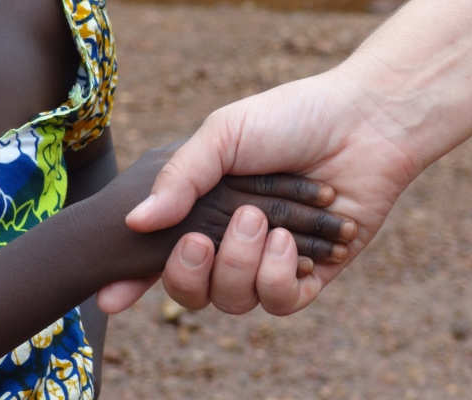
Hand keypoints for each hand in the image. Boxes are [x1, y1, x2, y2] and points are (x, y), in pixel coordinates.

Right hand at [102, 66, 418, 314]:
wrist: (362, 123)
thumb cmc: (290, 120)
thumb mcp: (223, 134)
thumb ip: (179, 177)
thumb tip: (136, 223)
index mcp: (203, 211)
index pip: (158, 257)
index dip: (132, 282)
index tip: (109, 297)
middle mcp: (231, 242)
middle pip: (191, 292)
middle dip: (191, 273)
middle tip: (206, 236)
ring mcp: (268, 261)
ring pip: (233, 301)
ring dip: (241, 265)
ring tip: (268, 225)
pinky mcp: (309, 275)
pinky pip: (280, 303)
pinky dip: (281, 277)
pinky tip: (295, 245)